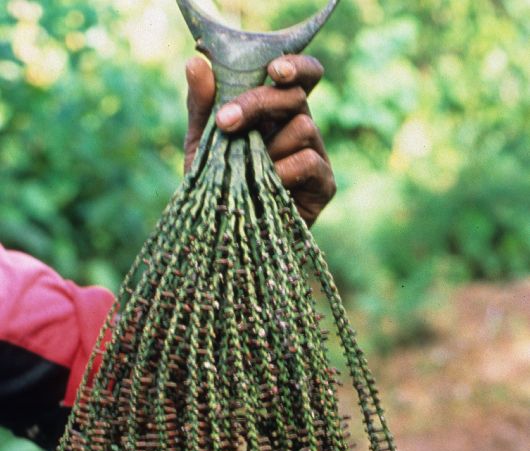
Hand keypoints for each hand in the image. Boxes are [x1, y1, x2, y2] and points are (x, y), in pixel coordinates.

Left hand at [184, 54, 335, 225]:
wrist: (227, 240)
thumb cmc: (218, 190)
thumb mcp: (203, 145)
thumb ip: (202, 106)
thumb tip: (195, 63)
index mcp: (278, 113)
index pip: (299, 76)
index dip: (294, 65)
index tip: (273, 69)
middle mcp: (301, 129)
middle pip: (296, 96)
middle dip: (259, 103)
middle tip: (226, 122)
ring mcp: (316, 157)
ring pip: (303, 127)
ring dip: (268, 146)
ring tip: (247, 172)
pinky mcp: (324, 186)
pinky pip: (309, 162)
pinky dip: (282, 171)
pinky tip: (265, 187)